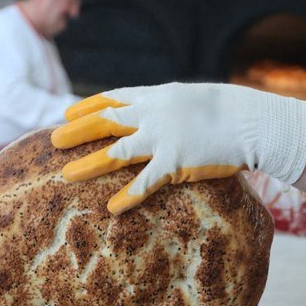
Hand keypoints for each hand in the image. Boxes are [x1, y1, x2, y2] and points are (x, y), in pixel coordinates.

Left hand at [50, 82, 305, 213]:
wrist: (253, 121)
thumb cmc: (229, 111)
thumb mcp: (193, 98)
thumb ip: (171, 105)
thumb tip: (157, 110)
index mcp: (157, 96)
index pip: (114, 98)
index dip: (88, 106)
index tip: (67, 112)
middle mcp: (154, 114)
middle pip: (105, 121)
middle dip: (76, 131)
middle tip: (52, 140)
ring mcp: (162, 139)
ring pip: (115, 152)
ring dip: (88, 164)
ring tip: (65, 175)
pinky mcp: (175, 163)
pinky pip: (145, 183)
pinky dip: (128, 197)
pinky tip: (111, 209)